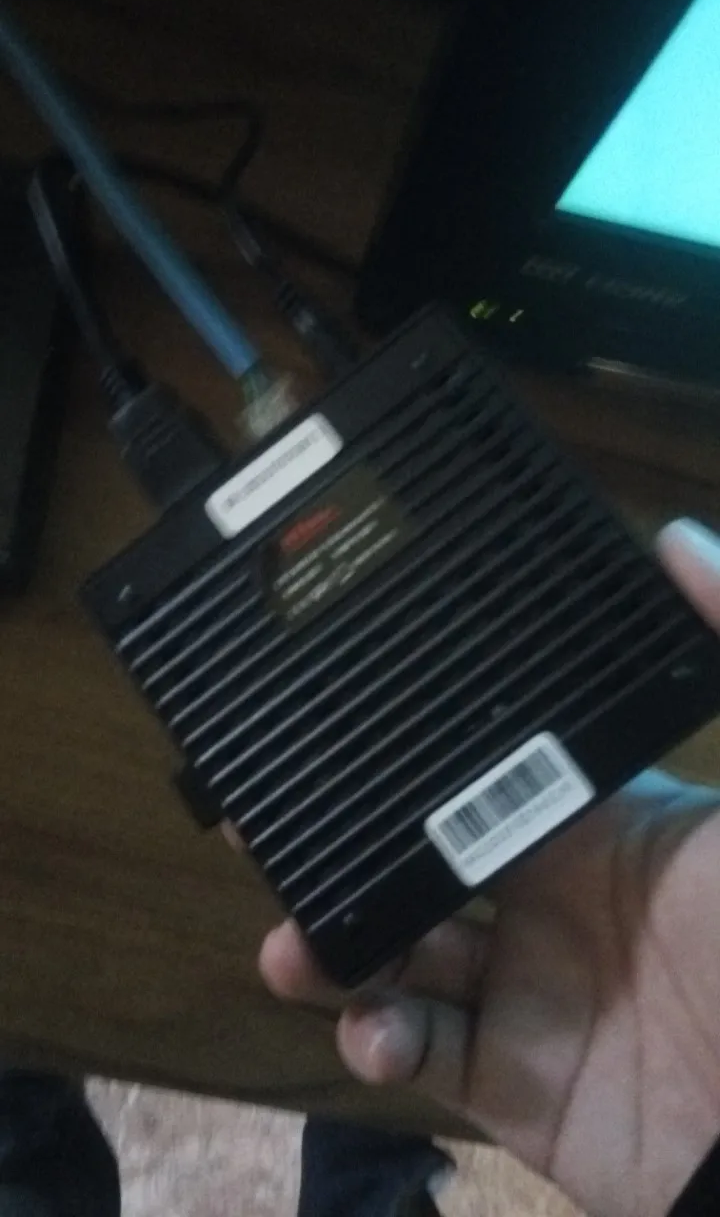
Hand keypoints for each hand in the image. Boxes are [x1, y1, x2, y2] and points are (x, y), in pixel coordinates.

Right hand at [255, 519, 719, 1216]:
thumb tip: (672, 535)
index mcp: (592, 823)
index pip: (475, 771)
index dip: (402, 752)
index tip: (328, 716)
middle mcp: (547, 899)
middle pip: (413, 858)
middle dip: (333, 843)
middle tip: (253, 820)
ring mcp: (526, 991)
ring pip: (396, 956)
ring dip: (330, 945)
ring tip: (287, 944)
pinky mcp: (514, 1081)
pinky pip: (420, 1055)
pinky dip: (375, 1040)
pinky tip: (370, 1026)